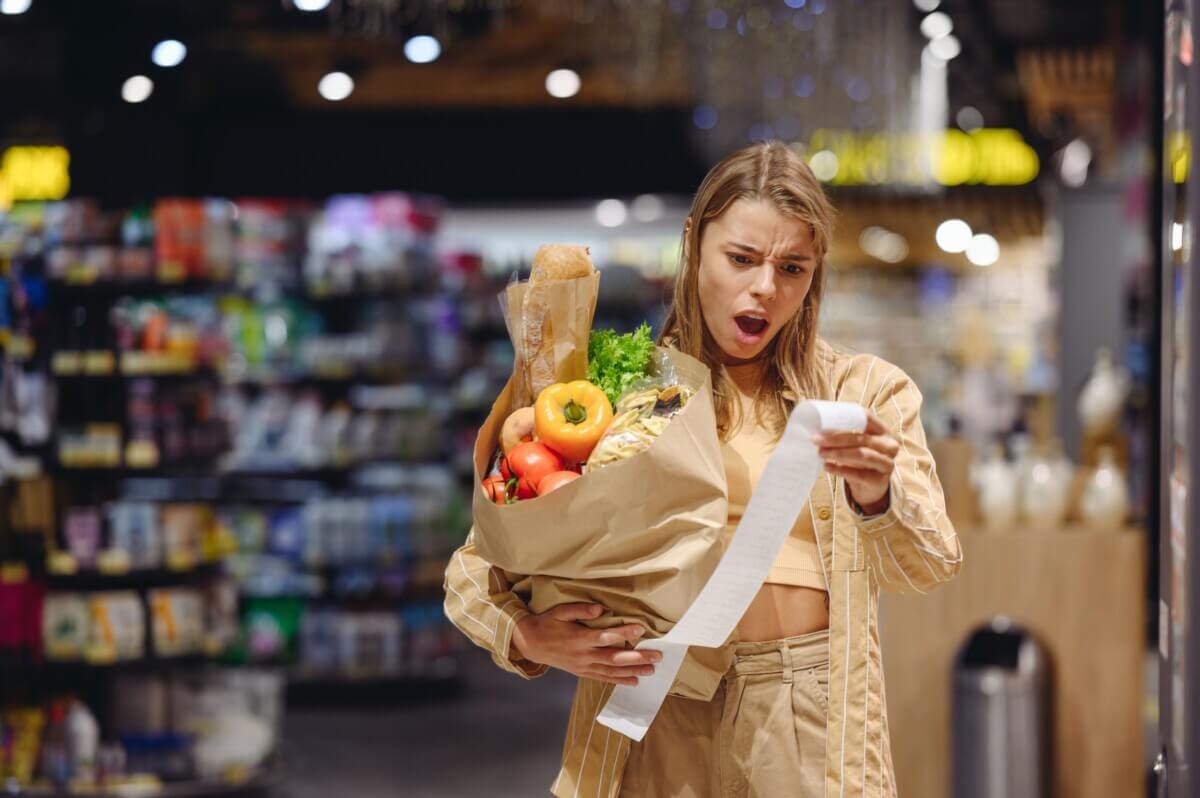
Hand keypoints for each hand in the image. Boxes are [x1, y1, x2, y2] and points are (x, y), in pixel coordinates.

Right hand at [511, 603, 660, 685]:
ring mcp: (583, 666)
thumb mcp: (560, 611)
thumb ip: (580, 610)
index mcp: (579, 638)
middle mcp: (583, 655)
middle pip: (614, 658)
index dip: (624, 632)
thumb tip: (600, 609)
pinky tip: (634, 680)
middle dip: (637, 658)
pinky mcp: (582, 672)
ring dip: (633, 671)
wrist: (530, 643)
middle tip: (657, 656)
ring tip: (651, 670)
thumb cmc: (547, 624)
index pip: (606, 636)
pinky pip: (603, 678)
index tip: (641, 628)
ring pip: (612, 671)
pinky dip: (619, 680)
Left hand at [812, 412, 899, 513]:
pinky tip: (827, 466)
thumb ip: (844, 434)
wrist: (870, 486)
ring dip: (839, 453)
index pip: (866, 418)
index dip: (845, 419)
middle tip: (816, 440)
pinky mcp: (880, 481)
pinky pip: (860, 475)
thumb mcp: (856, 444)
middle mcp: (889, 445)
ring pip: (863, 455)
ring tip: (820, 452)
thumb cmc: (859, 459)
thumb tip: (817, 429)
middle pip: (862, 438)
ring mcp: (887, 464)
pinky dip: (841, 470)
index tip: (824, 425)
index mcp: (882, 430)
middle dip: (836, 439)